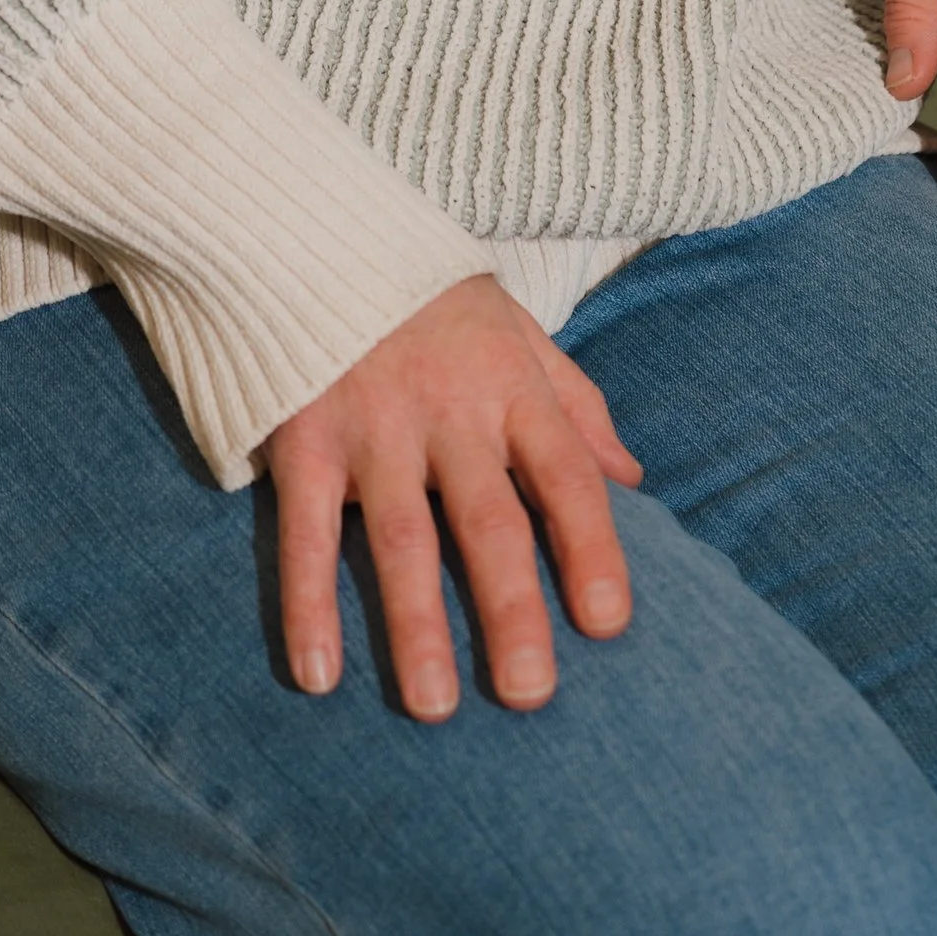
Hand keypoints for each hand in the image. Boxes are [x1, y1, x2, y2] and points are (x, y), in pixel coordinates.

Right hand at [263, 275, 644, 721]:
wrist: (316, 228)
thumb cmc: (432, 297)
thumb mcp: (519, 334)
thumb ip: (576, 406)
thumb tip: (632, 478)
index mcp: (513, 388)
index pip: (567, 477)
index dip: (593, 550)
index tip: (609, 625)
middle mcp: (450, 413)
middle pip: (491, 524)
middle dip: (511, 612)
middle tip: (529, 696)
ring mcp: (374, 428)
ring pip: (403, 541)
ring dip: (417, 628)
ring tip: (434, 707)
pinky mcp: (304, 438)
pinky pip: (309, 532)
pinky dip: (308, 603)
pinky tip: (318, 673)